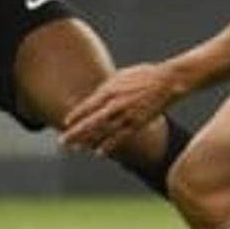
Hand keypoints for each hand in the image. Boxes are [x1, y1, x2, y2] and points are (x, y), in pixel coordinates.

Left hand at [60, 62, 181, 155]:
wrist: (167, 81)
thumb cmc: (144, 75)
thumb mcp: (121, 76)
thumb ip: (106, 87)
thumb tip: (94, 96)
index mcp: (110, 90)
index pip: (88, 105)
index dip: (76, 115)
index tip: (65, 122)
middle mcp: (115, 104)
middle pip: (91, 121)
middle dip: (75, 132)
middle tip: (62, 141)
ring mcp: (126, 115)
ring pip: (102, 132)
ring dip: (88, 141)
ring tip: (76, 148)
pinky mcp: (137, 123)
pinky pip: (120, 137)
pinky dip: (108, 145)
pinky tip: (98, 153)